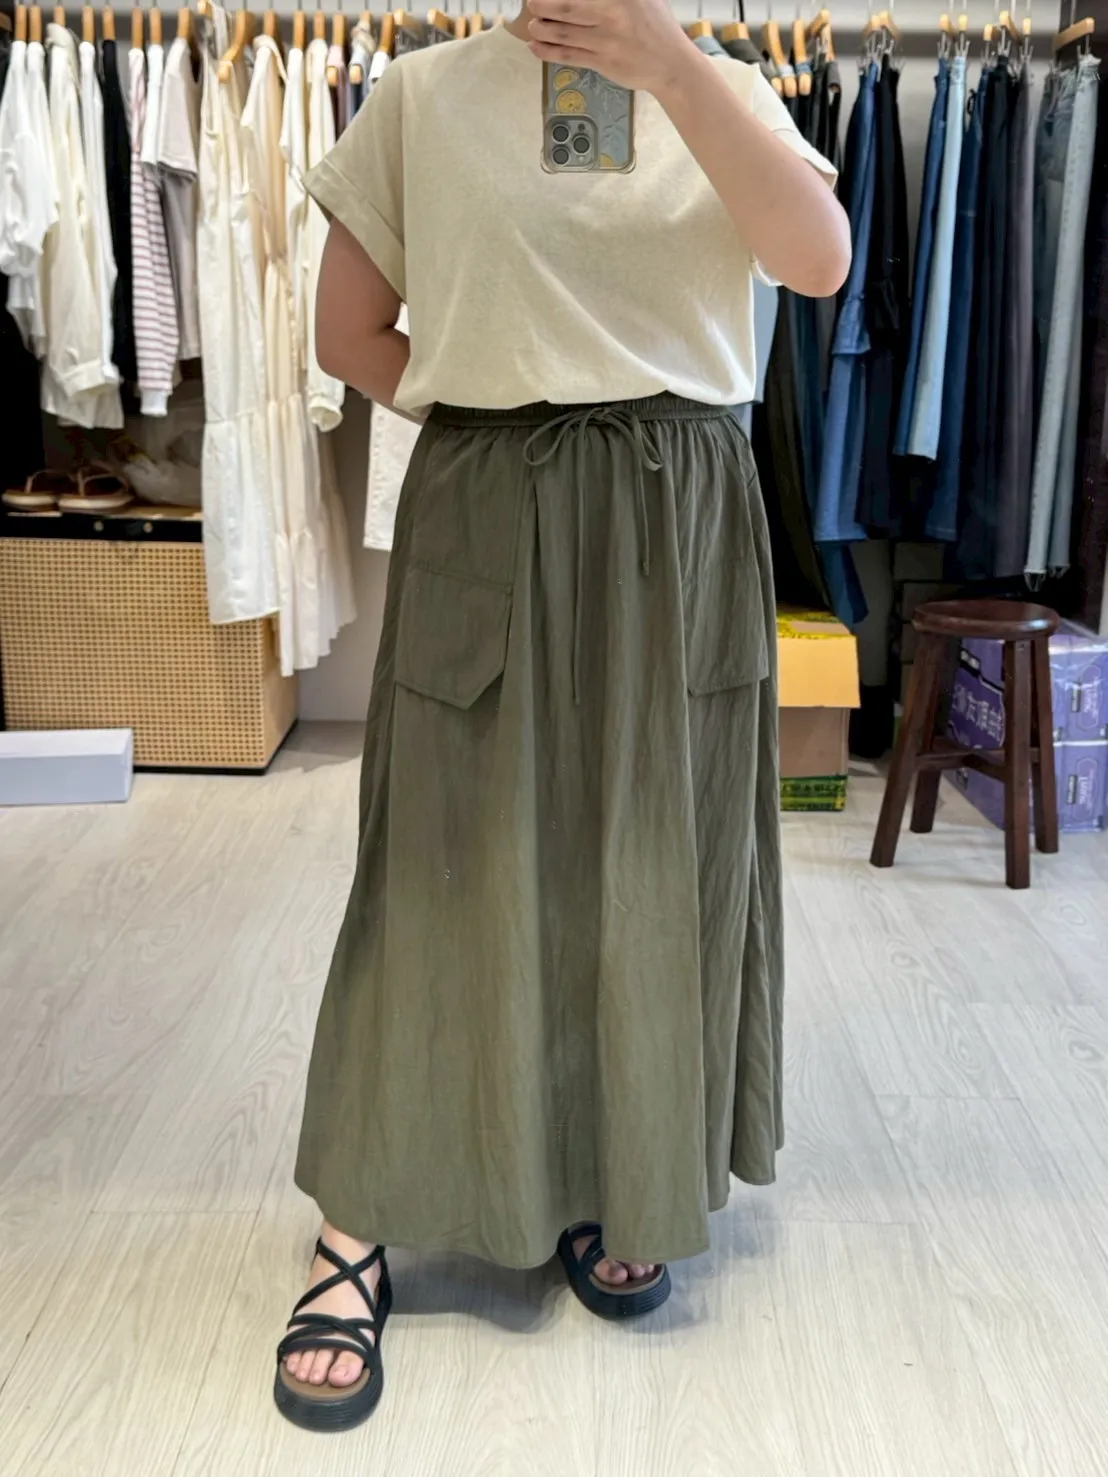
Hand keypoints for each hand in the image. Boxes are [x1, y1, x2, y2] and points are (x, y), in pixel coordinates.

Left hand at [526, 0, 692, 94]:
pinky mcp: (603, 62)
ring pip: (564, 33)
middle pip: (567, 7)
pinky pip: (570, 55)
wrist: (671, 64)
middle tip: (533, 3)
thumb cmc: (656, 26)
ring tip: (533, 26)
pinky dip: (549, 52)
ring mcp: (606, 40)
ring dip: (542, 29)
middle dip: (544, 5)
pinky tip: (536, 47)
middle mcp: (612, 14)